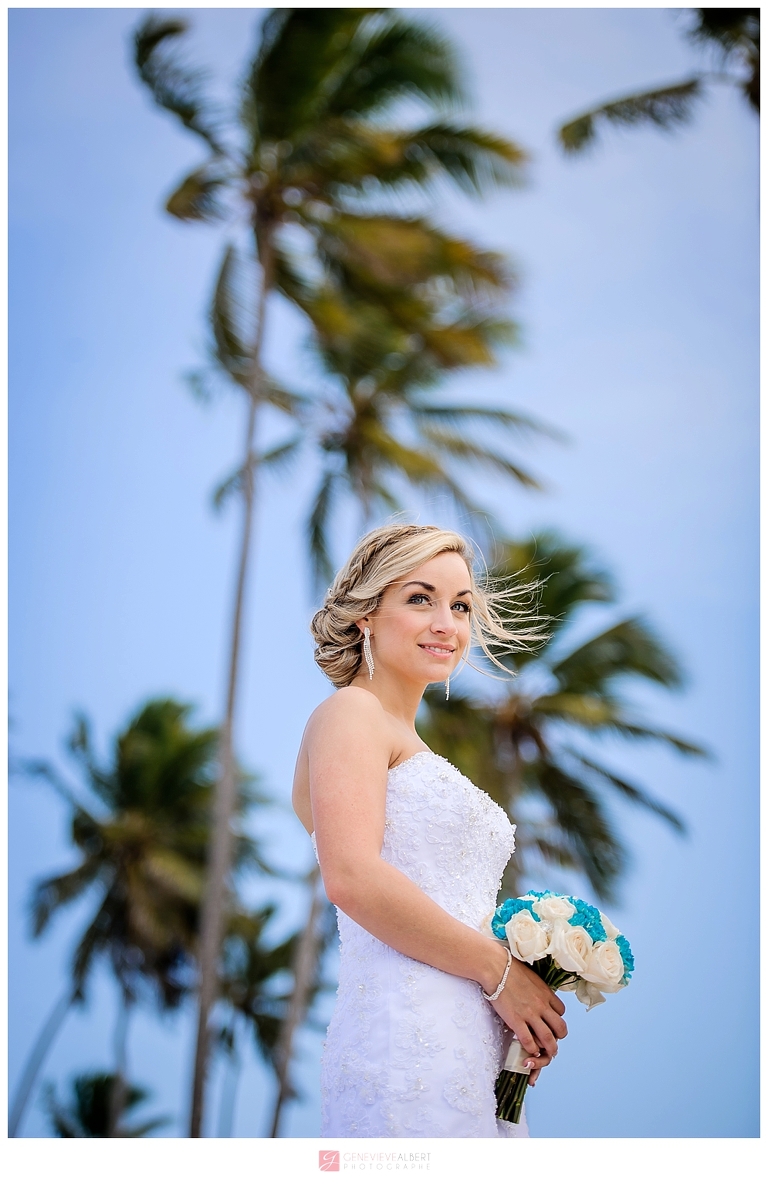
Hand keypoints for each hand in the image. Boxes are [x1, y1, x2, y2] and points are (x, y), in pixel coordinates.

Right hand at [490, 957, 566, 1081]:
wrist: (495, 967)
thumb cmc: (509, 967)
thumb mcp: (531, 976)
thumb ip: (537, 988)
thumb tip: (535, 994)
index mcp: (546, 993)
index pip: (561, 1011)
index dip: (557, 1019)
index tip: (552, 1023)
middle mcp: (542, 1005)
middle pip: (560, 1027)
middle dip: (559, 1037)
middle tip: (554, 1041)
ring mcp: (530, 1014)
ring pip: (548, 1039)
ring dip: (550, 1049)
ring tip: (548, 1054)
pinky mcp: (516, 1021)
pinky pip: (529, 1041)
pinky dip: (532, 1049)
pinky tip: (530, 1051)